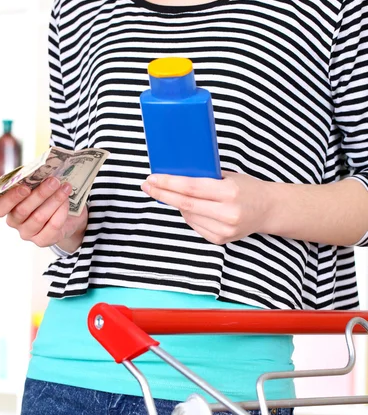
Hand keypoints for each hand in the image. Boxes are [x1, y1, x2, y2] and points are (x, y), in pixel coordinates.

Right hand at [0, 177, 87, 248]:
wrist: (67, 216)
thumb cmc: (47, 195)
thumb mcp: (39, 186)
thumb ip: (34, 179)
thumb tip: (42, 169)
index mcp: (7, 206)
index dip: (11, 198)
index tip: (25, 188)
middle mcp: (14, 222)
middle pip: (22, 210)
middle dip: (40, 194)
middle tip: (54, 181)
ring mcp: (28, 233)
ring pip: (39, 217)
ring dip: (54, 200)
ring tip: (66, 187)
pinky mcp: (43, 240)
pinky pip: (52, 226)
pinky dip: (61, 211)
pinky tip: (67, 201)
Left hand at [140, 171, 270, 244]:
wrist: (268, 210)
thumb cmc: (246, 188)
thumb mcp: (229, 176)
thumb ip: (205, 177)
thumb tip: (175, 174)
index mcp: (230, 193)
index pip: (191, 188)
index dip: (169, 184)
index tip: (152, 179)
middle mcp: (228, 214)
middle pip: (185, 204)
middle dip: (163, 194)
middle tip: (147, 186)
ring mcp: (224, 230)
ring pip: (188, 216)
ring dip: (176, 204)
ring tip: (173, 193)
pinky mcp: (221, 240)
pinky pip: (195, 225)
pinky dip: (188, 215)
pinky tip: (190, 207)